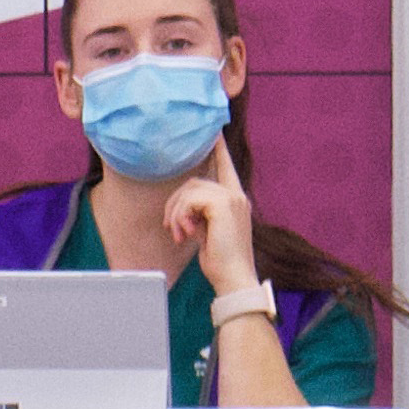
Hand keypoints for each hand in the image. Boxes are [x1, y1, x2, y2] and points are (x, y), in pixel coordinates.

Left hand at [167, 143, 258, 294]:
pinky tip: (185, 233)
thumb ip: (200, 213)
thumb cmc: (222, 259)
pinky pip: (190, 199)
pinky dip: (181, 217)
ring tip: (179, 234)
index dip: (218, 148)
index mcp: (235, 199)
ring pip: (189, 189)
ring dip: (176, 212)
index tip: (214, 131)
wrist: (234, 277)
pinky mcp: (223, 205)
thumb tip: (184, 207)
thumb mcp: (208, 231)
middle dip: (175, 203)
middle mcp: (236, 194)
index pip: (225, 166)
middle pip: (194, 181)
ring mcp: (231, 198)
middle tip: (172, 228)